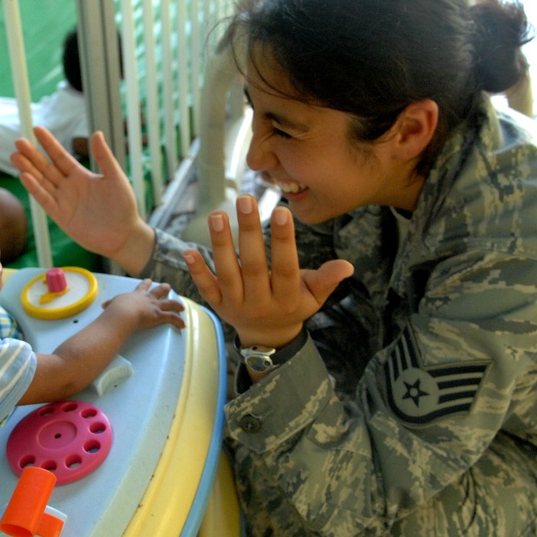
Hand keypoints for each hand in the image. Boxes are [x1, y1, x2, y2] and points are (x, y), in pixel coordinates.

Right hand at [11, 127, 154, 274]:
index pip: (60, 156)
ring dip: (28, 169)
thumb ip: (104, 157)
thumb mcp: (115, 177)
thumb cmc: (123, 206)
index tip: (36, 129)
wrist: (124, 235)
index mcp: (81, 175)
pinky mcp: (61, 216)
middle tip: (18, 141)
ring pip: (41, 182)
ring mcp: (63, 201)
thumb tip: (97, 133)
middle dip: (32, 155)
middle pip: (46, 167)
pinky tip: (25, 176)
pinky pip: (45, 200)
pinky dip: (35, 189)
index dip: (48, 143)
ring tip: (15, 156)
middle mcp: (68, 187)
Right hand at [102, 279, 184, 330]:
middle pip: (159, 290)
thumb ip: (111, 304)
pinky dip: (179, 321)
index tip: (149, 280)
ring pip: (170, 303)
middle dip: (164, 288)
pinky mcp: (159, 316)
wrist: (123, 313)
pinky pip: (172, 318)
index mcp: (137, 294)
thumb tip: (105, 305)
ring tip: (182, 307)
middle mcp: (148, 298)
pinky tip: (183, 324)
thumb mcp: (112, 304)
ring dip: (177, 305)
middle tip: (168, 287)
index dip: (146, 283)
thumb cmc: (116, 309)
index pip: (143, 286)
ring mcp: (155, 306)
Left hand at [182, 195, 353, 347]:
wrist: (267, 337)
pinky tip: (188, 250)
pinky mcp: (218, 306)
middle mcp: (260, 303)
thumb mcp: (314, 296)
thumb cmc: (294, 306)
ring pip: (228, 274)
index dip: (283, 240)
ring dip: (220, 245)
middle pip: (253, 266)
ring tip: (217, 214)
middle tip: (245, 199)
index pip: (286, 266)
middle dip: (248, 232)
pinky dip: (197, 271)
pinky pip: (206, 288)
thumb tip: (347, 265)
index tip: (280, 210)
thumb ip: (326, 280)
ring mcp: (236, 305)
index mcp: (287, 298)